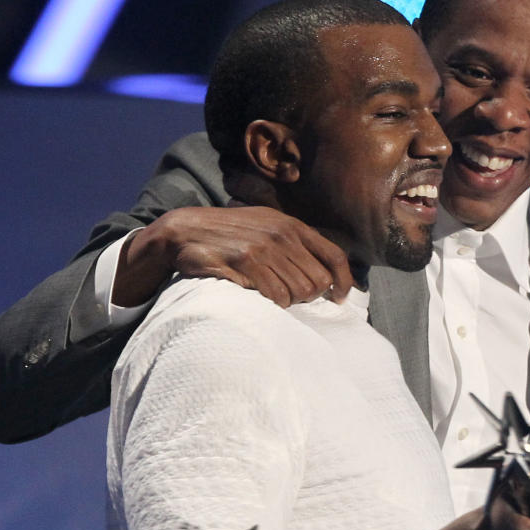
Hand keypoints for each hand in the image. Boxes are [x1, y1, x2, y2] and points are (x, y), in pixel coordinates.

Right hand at [113, 206, 353, 307]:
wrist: (185, 231)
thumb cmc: (230, 234)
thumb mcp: (266, 227)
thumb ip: (295, 245)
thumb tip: (326, 276)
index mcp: (292, 226)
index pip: (335, 256)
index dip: (344, 281)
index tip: (340, 299)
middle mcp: (282, 234)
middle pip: (318, 282)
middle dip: (308, 297)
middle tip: (291, 298)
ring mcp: (264, 247)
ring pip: (299, 292)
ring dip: (289, 302)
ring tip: (271, 295)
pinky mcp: (246, 262)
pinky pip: (276, 296)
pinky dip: (272, 304)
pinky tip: (259, 296)